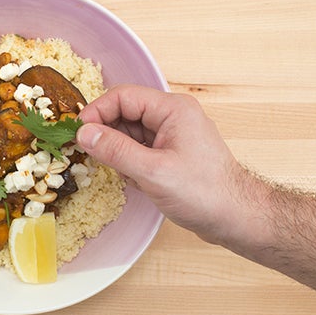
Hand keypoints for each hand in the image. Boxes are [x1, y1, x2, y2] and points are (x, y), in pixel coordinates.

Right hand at [76, 84, 262, 245]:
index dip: (97, 112)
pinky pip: (139, 148)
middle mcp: (172, 116)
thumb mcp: (152, 172)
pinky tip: (135, 181)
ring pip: (130, 132)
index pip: (123, 96)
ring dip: (118, 151)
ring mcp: (172, 134)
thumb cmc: (204, 193)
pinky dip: (130, 162)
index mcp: (172, 109)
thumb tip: (83, 133)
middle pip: (125, 112)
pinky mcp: (171, 153)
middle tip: (90, 155)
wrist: (237, 218)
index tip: (78, 134)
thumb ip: (115, 150)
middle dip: (106, 133)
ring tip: (121, 173)